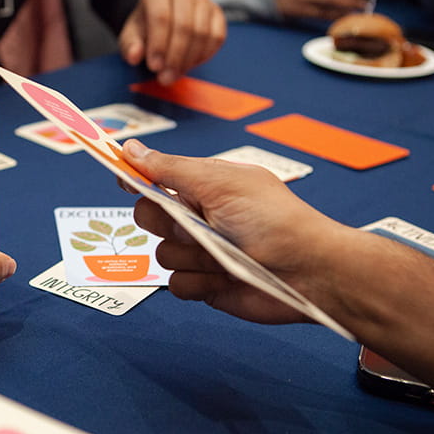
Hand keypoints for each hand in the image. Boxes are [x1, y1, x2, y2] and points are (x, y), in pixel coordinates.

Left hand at [118, 0, 225, 85]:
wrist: (161, 22)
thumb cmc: (145, 30)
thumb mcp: (130, 37)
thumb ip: (130, 46)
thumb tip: (134, 55)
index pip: (161, 17)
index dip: (159, 45)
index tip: (154, 67)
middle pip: (184, 26)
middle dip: (175, 57)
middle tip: (166, 78)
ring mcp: (202, 0)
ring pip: (202, 33)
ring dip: (189, 60)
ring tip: (175, 75)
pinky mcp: (217, 13)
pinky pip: (217, 37)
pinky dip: (204, 56)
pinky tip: (189, 65)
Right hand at [120, 139, 351, 323]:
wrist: (309, 272)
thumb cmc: (272, 219)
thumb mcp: (218, 182)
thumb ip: (169, 169)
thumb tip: (130, 147)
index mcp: (203, 187)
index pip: (155, 178)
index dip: (137, 179)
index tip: (124, 179)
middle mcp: (198, 218)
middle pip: (148, 217)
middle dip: (166, 223)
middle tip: (195, 224)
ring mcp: (200, 253)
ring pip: (161, 254)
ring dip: (189, 255)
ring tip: (222, 255)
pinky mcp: (205, 285)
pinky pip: (176, 285)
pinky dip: (198, 282)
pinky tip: (223, 278)